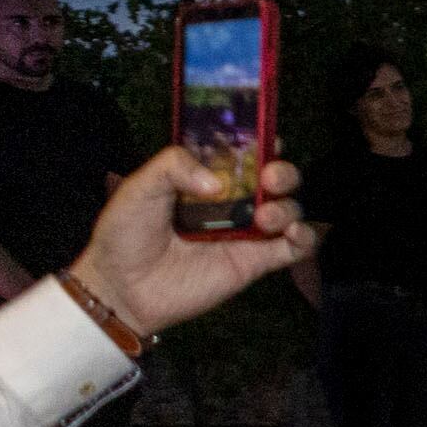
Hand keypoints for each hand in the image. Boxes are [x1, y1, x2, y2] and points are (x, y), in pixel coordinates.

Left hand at [73, 144, 312, 337]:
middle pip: (277, 177)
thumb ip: (173, 166)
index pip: (244, 152)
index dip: (261, 141)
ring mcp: (246, 232)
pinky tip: (292, 234)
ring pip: (290, 208)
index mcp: (206, 178)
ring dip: (287, 206)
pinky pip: (296, 247)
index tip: (266, 139)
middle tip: (268, 177)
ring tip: (264, 216)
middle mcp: (232, 201)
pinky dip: (305, 237)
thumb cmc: (124, 234)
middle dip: (282, 171)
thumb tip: (217, 182)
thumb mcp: (139, 187)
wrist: (122, 287)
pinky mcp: (255, 261)